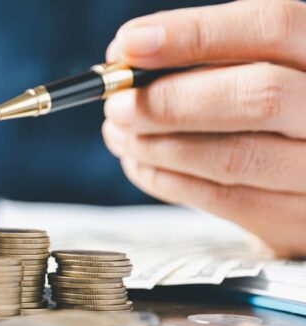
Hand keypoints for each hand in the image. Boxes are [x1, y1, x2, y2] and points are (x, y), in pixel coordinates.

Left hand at [101, 0, 305, 257]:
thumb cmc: (273, 108)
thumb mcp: (257, 65)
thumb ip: (206, 56)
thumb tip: (126, 54)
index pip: (272, 27)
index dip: (193, 34)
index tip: (128, 45)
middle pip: (259, 97)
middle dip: (171, 101)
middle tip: (117, 104)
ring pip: (235, 157)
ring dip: (157, 145)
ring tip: (119, 132)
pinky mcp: (297, 219)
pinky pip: (222, 200)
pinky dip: (164, 179)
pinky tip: (138, 162)